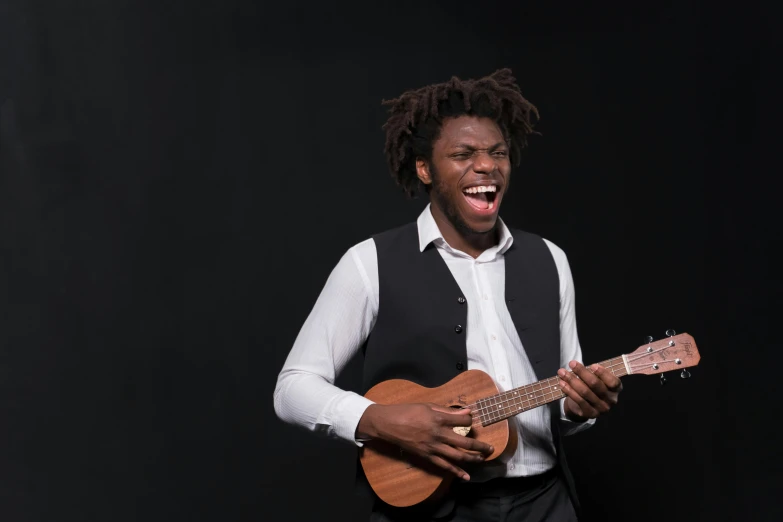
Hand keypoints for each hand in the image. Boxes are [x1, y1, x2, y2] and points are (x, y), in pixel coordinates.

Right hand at [356, 403, 493, 480]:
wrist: (388, 424)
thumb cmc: (406, 411)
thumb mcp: (427, 405)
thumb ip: (446, 410)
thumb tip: (465, 411)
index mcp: (438, 418)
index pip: (462, 421)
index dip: (470, 419)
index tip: (473, 419)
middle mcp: (438, 434)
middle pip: (465, 442)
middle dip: (480, 446)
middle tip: (490, 448)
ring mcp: (433, 447)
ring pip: (457, 456)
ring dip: (472, 459)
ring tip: (482, 459)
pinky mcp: (427, 456)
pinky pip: (444, 466)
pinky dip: (456, 472)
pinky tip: (466, 476)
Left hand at [558, 361, 622, 421]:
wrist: (587, 404)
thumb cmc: (593, 386)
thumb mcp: (599, 379)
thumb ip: (594, 373)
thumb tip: (578, 366)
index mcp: (616, 388)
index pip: (613, 381)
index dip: (603, 374)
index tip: (592, 365)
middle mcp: (611, 400)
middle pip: (595, 384)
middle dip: (582, 372)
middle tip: (571, 363)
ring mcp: (601, 408)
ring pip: (585, 392)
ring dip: (571, 380)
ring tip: (562, 372)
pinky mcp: (591, 414)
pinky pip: (579, 401)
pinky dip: (569, 391)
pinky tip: (562, 383)